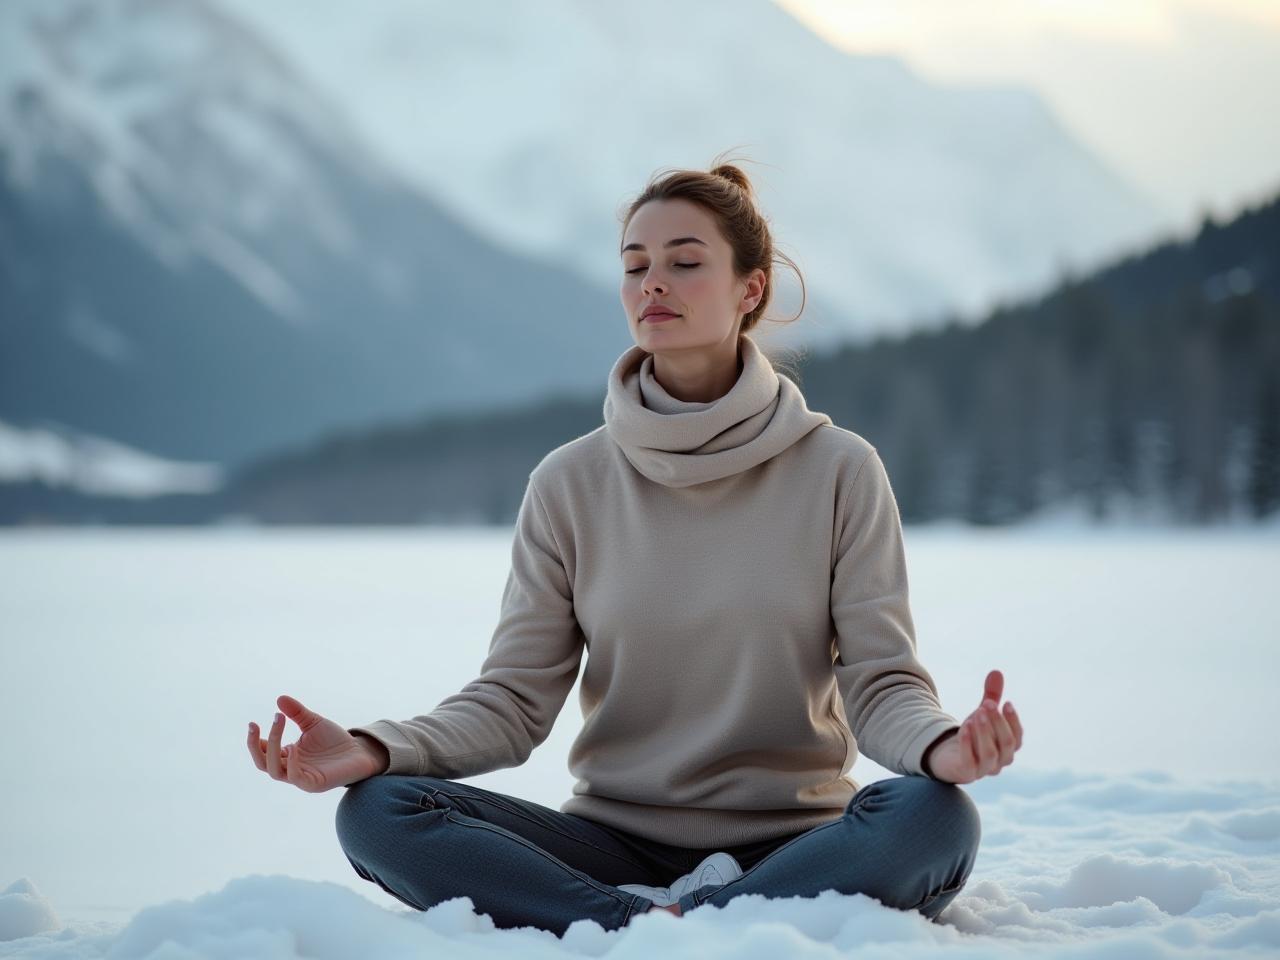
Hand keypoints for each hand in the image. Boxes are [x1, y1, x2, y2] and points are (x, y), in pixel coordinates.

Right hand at [247, 694, 384, 792]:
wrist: (359, 752)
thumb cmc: (334, 740)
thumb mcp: (313, 722)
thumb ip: (297, 712)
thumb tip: (279, 698)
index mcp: (286, 755)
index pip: (262, 751)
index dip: (255, 740)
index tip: (253, 723)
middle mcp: (289, 768)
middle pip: (262, 762)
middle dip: (255, 745)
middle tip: (254, 725)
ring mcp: (300, 778)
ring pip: (274, 770)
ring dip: (272, 748)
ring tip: (279, 723)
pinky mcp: (313, 784)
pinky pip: (295, 777)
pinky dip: (291, 764)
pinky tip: (292, 747)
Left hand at [924, 669, 1021, 784]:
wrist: (947, 757)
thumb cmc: (972, 735)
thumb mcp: (981, 714)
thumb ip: (991, 696)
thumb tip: (996, 671)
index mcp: (1007, 748)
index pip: (1018, 737)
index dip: (1013, 721)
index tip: (1006, 702)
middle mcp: (1000, 761)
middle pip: (1007, 744)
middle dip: (998, 722)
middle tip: (987, 704)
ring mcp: (984, 770)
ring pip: (990, 753)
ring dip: (985, 732)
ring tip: (976, 713)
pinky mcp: (966, 773)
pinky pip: (969, 760)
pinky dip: (967, 744)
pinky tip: (964, 727)